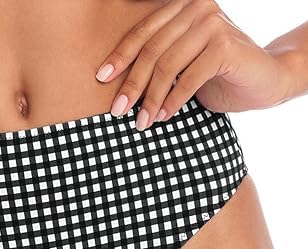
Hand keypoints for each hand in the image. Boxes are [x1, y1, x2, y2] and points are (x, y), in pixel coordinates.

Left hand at [95, 0, 293, 130]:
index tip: (100, 79)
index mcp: (181, 9)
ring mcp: (212, 25)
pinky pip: (188, 79)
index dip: (120, 57)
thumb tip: (117, 89)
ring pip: (167, 66)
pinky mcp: (225, 46)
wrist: (262, 80)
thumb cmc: (215, 75)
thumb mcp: (181, 66)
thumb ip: (157, 64)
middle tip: (117, 110)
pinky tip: (163, 118)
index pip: (143, 32)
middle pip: (152, 50)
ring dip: (150, 99)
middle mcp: (196, 9)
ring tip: (140, 122)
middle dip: (131, 84)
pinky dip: (173, 102)